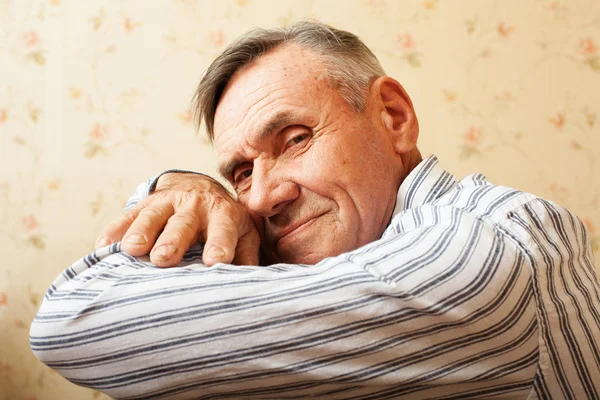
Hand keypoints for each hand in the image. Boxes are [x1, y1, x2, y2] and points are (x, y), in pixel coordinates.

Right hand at [95, 173, 259, 266]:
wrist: (200, 189)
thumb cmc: (225, 223)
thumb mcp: (242, 234)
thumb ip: (247, 256)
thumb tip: (254, 284)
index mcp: (223, 214)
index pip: (223, 230)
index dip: (219, 245)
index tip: (215, 262)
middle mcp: (195, 205)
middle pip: (183, 223)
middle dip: (173, 240)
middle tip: (164, 259)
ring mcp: (167, 202)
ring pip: (152, 216)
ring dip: (141, 231)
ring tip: (132, 249)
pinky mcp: (143, 204)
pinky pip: (126, 216)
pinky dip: (114, 230)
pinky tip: (104, 245)